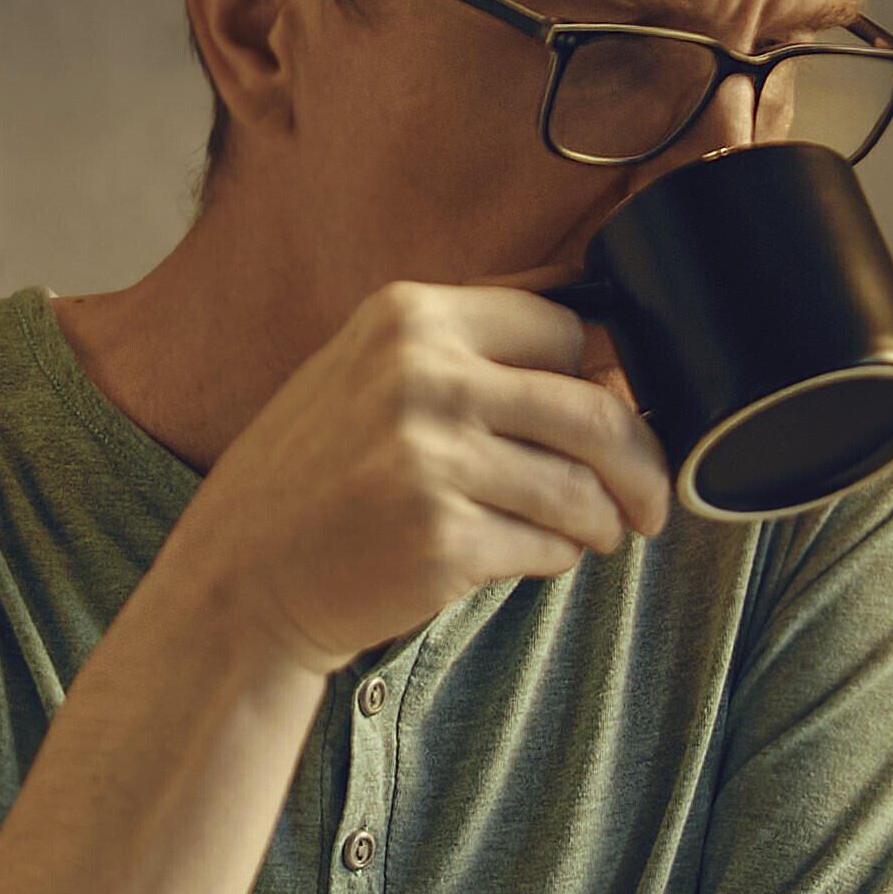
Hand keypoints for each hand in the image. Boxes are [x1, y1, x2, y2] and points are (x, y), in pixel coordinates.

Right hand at [162, 277, 667, 675]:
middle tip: (650, 497)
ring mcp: (430, 460)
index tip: (620, 411)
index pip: (565, 329)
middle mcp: (420, 377)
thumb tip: (600, 339)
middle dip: (642, 462)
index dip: (604, 377)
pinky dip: (556, 558)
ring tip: (591, 535)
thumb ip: (470, 347)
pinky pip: (549, 547)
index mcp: (410, 317)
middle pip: (596, 409)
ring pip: (581, 488)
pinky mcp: (441, 541)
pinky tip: (530, 557)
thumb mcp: (371, 371)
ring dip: (602, 521)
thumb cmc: (317, 475)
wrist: (242, 576)